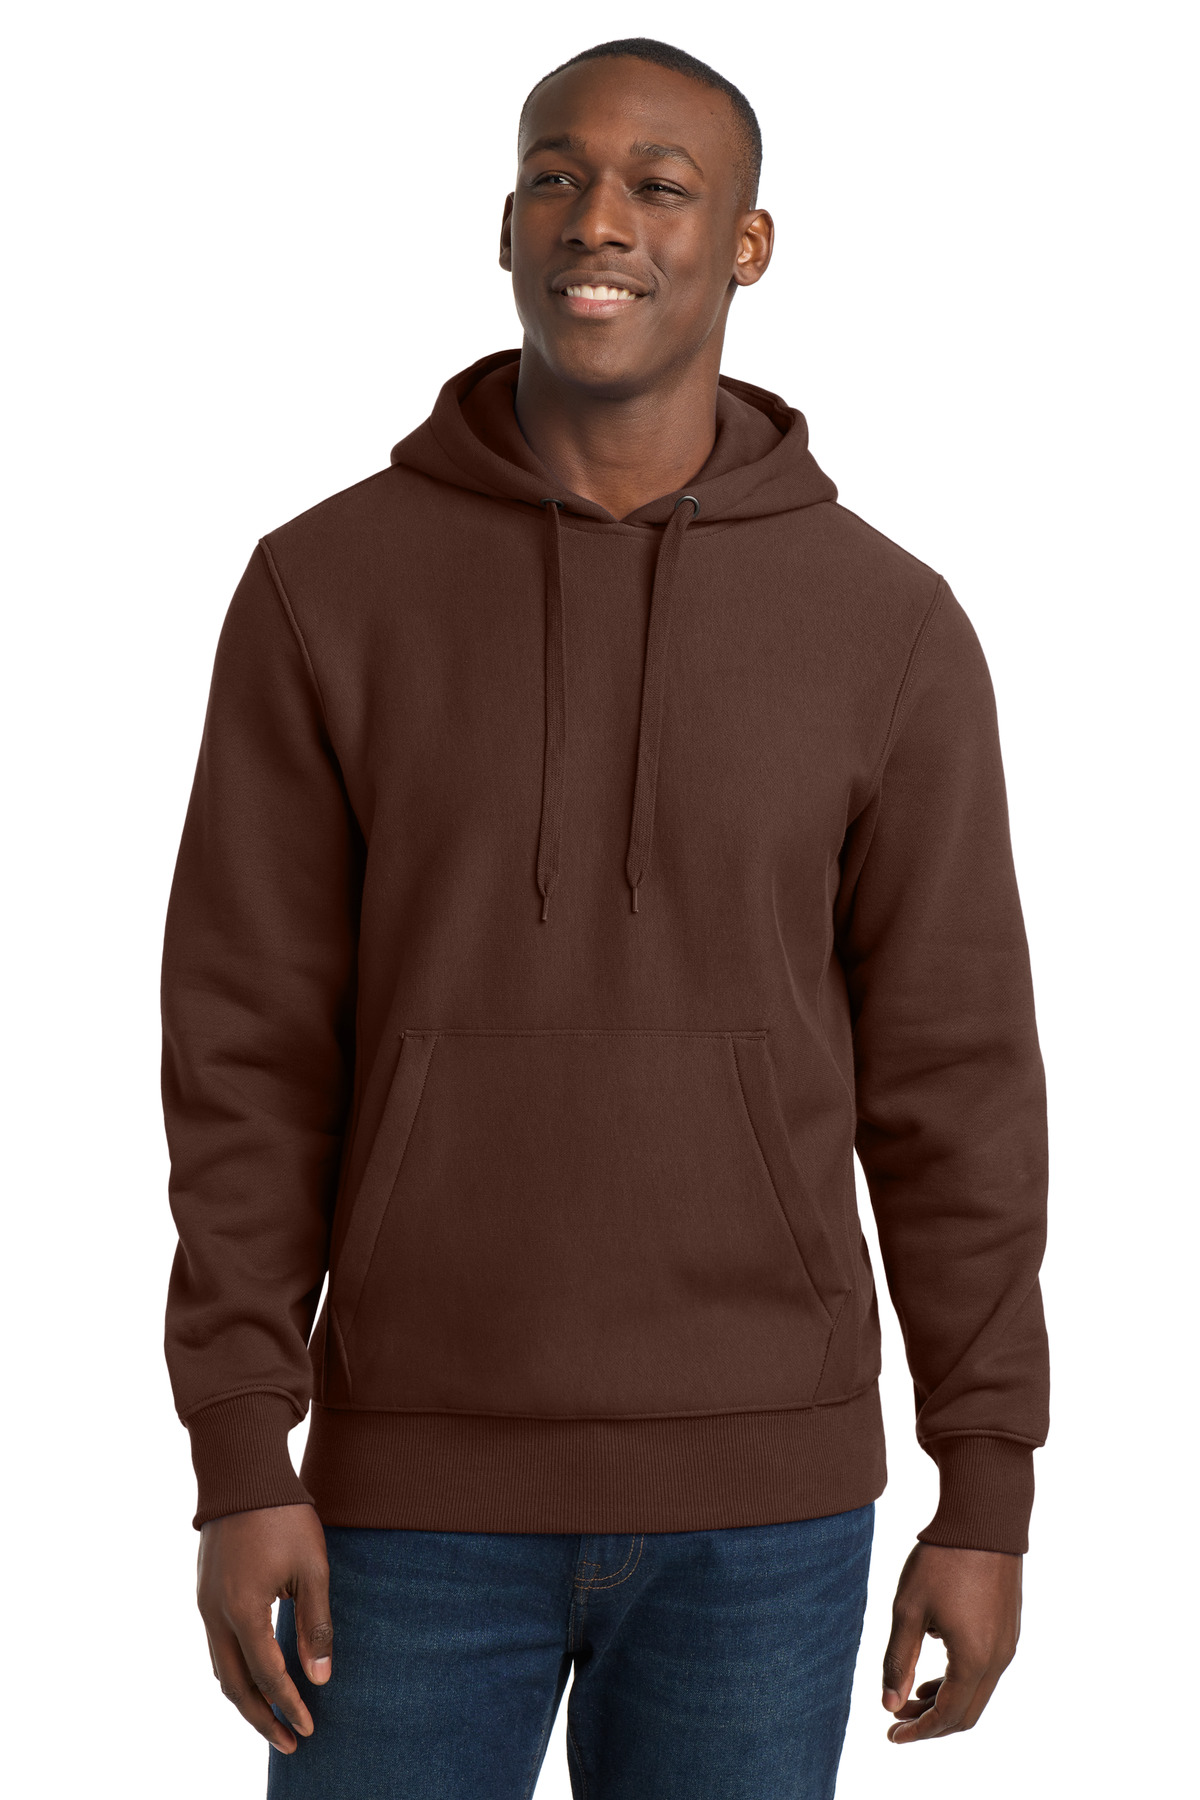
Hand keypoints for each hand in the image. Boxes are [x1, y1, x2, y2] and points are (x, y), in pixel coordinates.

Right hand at [197, 1501, 331, 1753]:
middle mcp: (215, 1614)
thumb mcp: (312, 1569)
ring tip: (271, 1718)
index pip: (267, 1675)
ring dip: (244, 1698)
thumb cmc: (284, 1517)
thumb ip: (315, 1626)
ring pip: (220, 1667)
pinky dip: (233, 1670)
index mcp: (243, 1610)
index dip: (288, 1706)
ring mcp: (204, 1603)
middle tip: (289, 1742)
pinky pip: (215, 1645)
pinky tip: (253, 1674)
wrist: (243, 1473)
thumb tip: (320, 1679)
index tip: (308, 1729)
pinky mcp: (204, 1592)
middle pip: (234, 1685)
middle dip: (261, 1718)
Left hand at [881, 1542, 1021, 1742]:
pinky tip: (936, 1669)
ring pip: (977, 1692)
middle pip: (966, 1713)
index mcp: (974, 1660)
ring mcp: (1008, 1644)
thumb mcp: (908, 1609)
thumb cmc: (942, 1560)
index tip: (891, 1735)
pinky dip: (960, 1681)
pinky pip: (986, 1670)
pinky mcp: (1009, 1629)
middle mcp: (998, 1659)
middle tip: (897, 1719)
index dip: (918, 1731)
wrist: (984, 1519)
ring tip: (911, 1695)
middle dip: (931, 1722)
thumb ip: (899, 1660)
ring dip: (945, 1701)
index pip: (947, 1716)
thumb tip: (889, 1703)